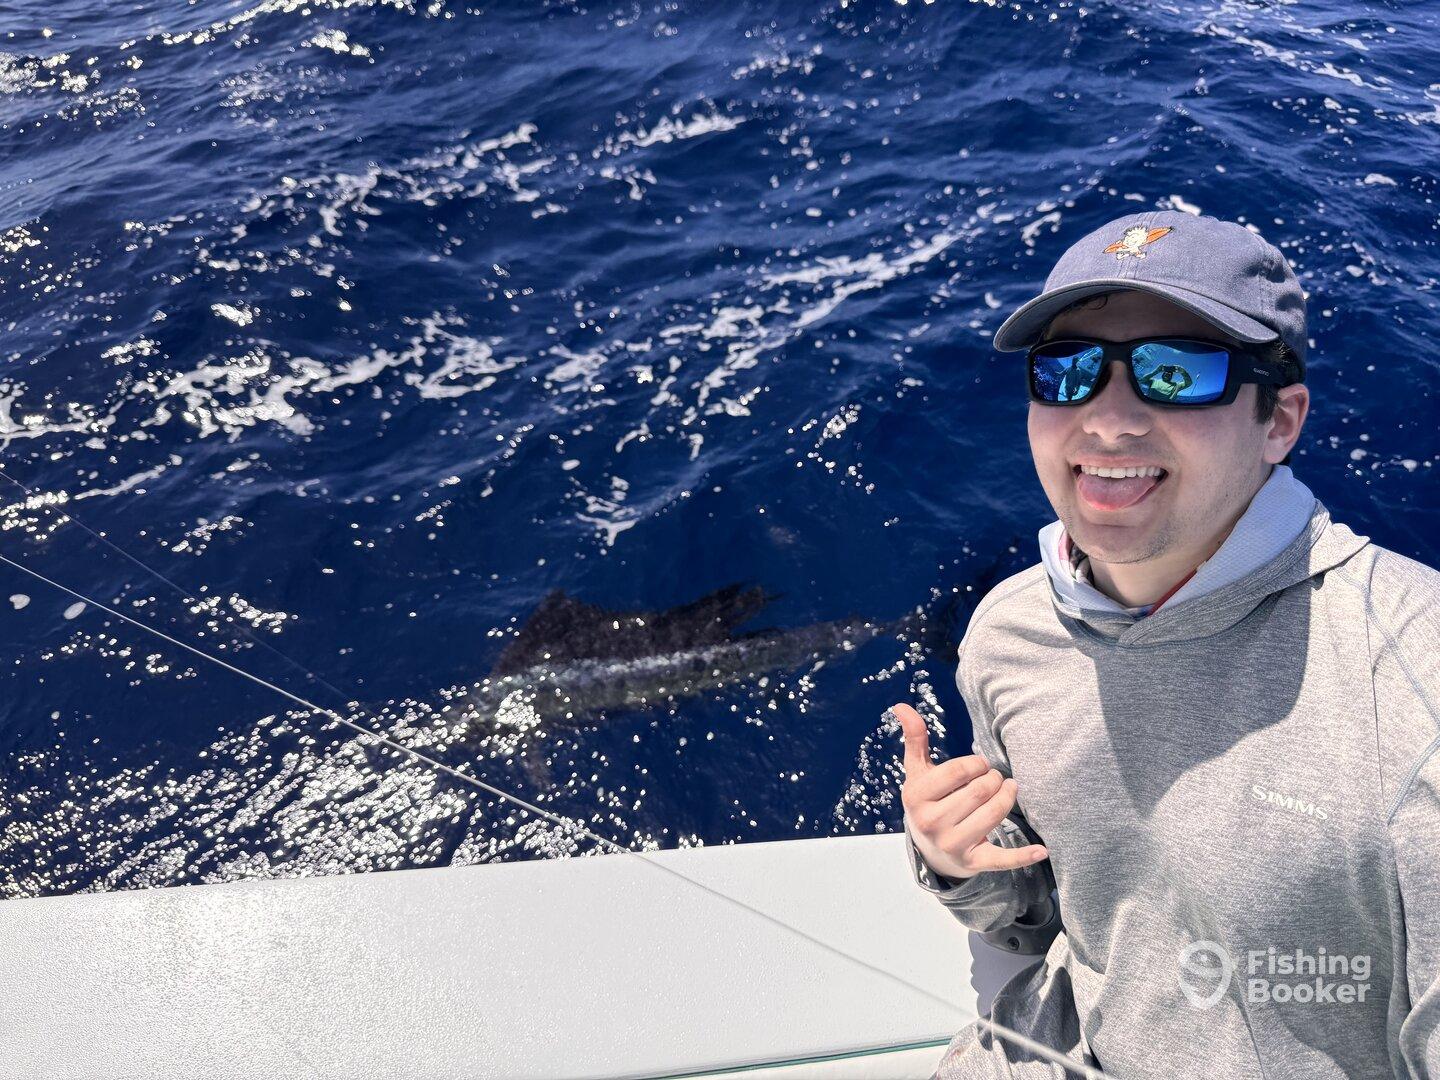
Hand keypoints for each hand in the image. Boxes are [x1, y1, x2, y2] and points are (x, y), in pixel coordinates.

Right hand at [894, 702, 1048, 880]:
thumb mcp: (918, 771)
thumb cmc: (928, 799)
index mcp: (916, 796)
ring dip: (1008, 796)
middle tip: (994, 778)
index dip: (976, 764)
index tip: (979, 765)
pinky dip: (1023, 856)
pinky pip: (1002, 859)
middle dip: (994, 779)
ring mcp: (951, 844)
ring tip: (1008, 789)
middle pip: (980, 791)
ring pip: (994, 813)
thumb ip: (914, 738)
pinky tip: (1043, 849)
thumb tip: (901, 705)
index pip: (959, 771)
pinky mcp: (973, 863)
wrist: (930, 848)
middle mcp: (931, 823)